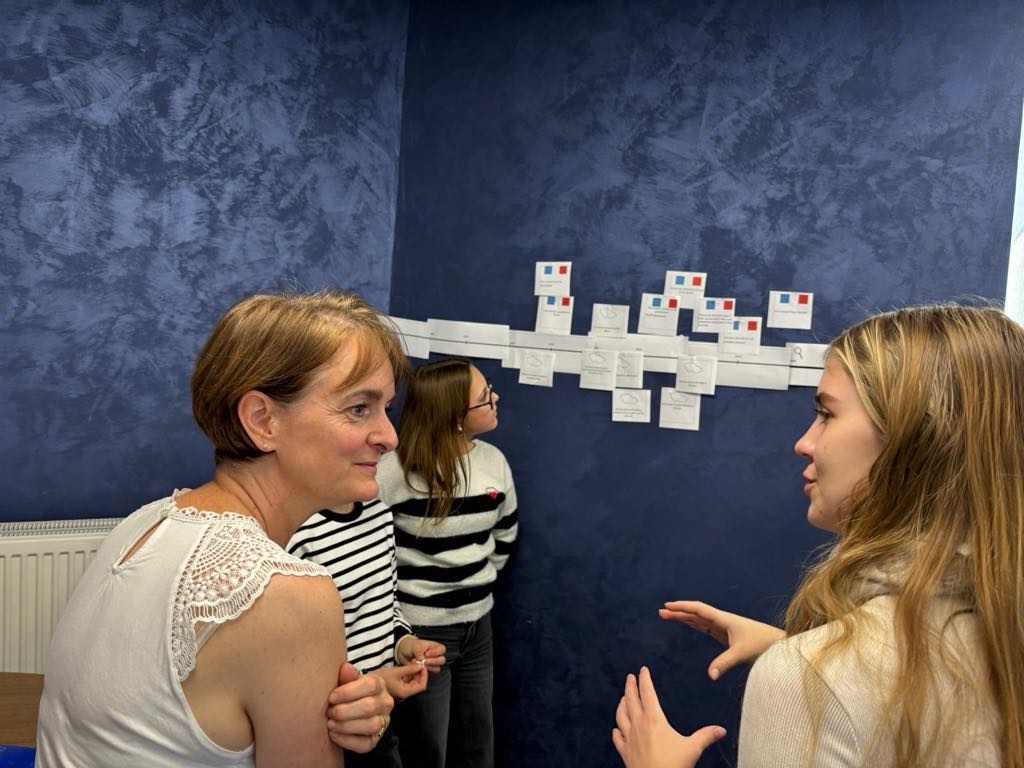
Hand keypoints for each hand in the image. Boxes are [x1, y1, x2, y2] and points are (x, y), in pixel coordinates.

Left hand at [326, 662, 394, 751]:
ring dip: (345, 726)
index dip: (348, 692)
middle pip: (370, 707)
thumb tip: (345, 667)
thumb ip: (347, 677)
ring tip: (330, 724)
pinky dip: (346, 740)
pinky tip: (334, 734)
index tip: (331, 697)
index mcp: (379, 685)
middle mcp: (386, 703)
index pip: (370, 686)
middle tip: (329, 712)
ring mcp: (383, 722)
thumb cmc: (349, 695)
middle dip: (344, 711)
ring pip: (370, 725)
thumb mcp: (348, 684)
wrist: (354, 714)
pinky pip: (364, 743)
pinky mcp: (375, 740)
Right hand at [371, 663, 428, 700]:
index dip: (424, 676)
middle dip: (419, 673)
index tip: (423, 666)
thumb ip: (410, 669)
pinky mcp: (399, 689)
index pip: (421, 686)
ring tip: (412, 663)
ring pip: (413, 683)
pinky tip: (407, 667)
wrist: (368, 681)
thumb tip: (421, 666)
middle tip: (418, 662)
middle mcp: (404, 694)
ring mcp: (402, 692)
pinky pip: (408, 682)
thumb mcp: (397, 671)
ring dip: (415, 673)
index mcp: (405, 692)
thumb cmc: (381, 677)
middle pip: (418, 684)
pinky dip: (410, 675)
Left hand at [396, 635, 446, 672]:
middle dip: (433, 661)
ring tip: (420, 664)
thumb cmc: (411, 646)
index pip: (442, 650)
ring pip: (437, 668)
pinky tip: (418, 668)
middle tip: (425, 661)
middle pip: (442, 660)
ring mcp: (431, 663)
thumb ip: (420, 652)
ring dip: (429, 667)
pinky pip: (429, 673)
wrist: (403, 651)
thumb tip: (422, 659)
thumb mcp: (415, 646)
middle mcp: (435, 655)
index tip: (427, 653)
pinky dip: (424, 672)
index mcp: (434, 647)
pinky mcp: (426, 670)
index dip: (436, 652)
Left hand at [612, 666, 725, 767]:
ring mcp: (629, 739)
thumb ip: (706, 736)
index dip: (645, 680)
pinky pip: (617, 738)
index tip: (643, 670)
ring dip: (621, 705)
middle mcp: (638, 725)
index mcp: (654, 720)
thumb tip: (721, 730)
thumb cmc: (673, 765)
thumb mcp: (693, 748)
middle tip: (629, 677)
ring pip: (621, 716)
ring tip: (623, 698)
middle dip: (630, 687)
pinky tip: (616, 729)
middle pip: (631, 700)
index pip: (647, 693)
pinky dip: (616, 731)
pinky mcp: (625, 752)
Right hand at [659, 600, 785, 679]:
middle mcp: (721, 620)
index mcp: (723, 619)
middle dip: (678, 611)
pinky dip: (694, 624)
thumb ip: (724, 662)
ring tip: (668, 616)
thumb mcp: (741, 653)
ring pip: (699, 619)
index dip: (682, 607)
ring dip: (684, 617)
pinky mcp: (726, 635)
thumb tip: (709, 675)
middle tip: (661, 611)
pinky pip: (705, 627)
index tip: (668, 605)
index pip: (698, 609)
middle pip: (695, 613)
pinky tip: (688, 623)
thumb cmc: (761, 644)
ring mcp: (723, 627)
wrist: (776, 643)